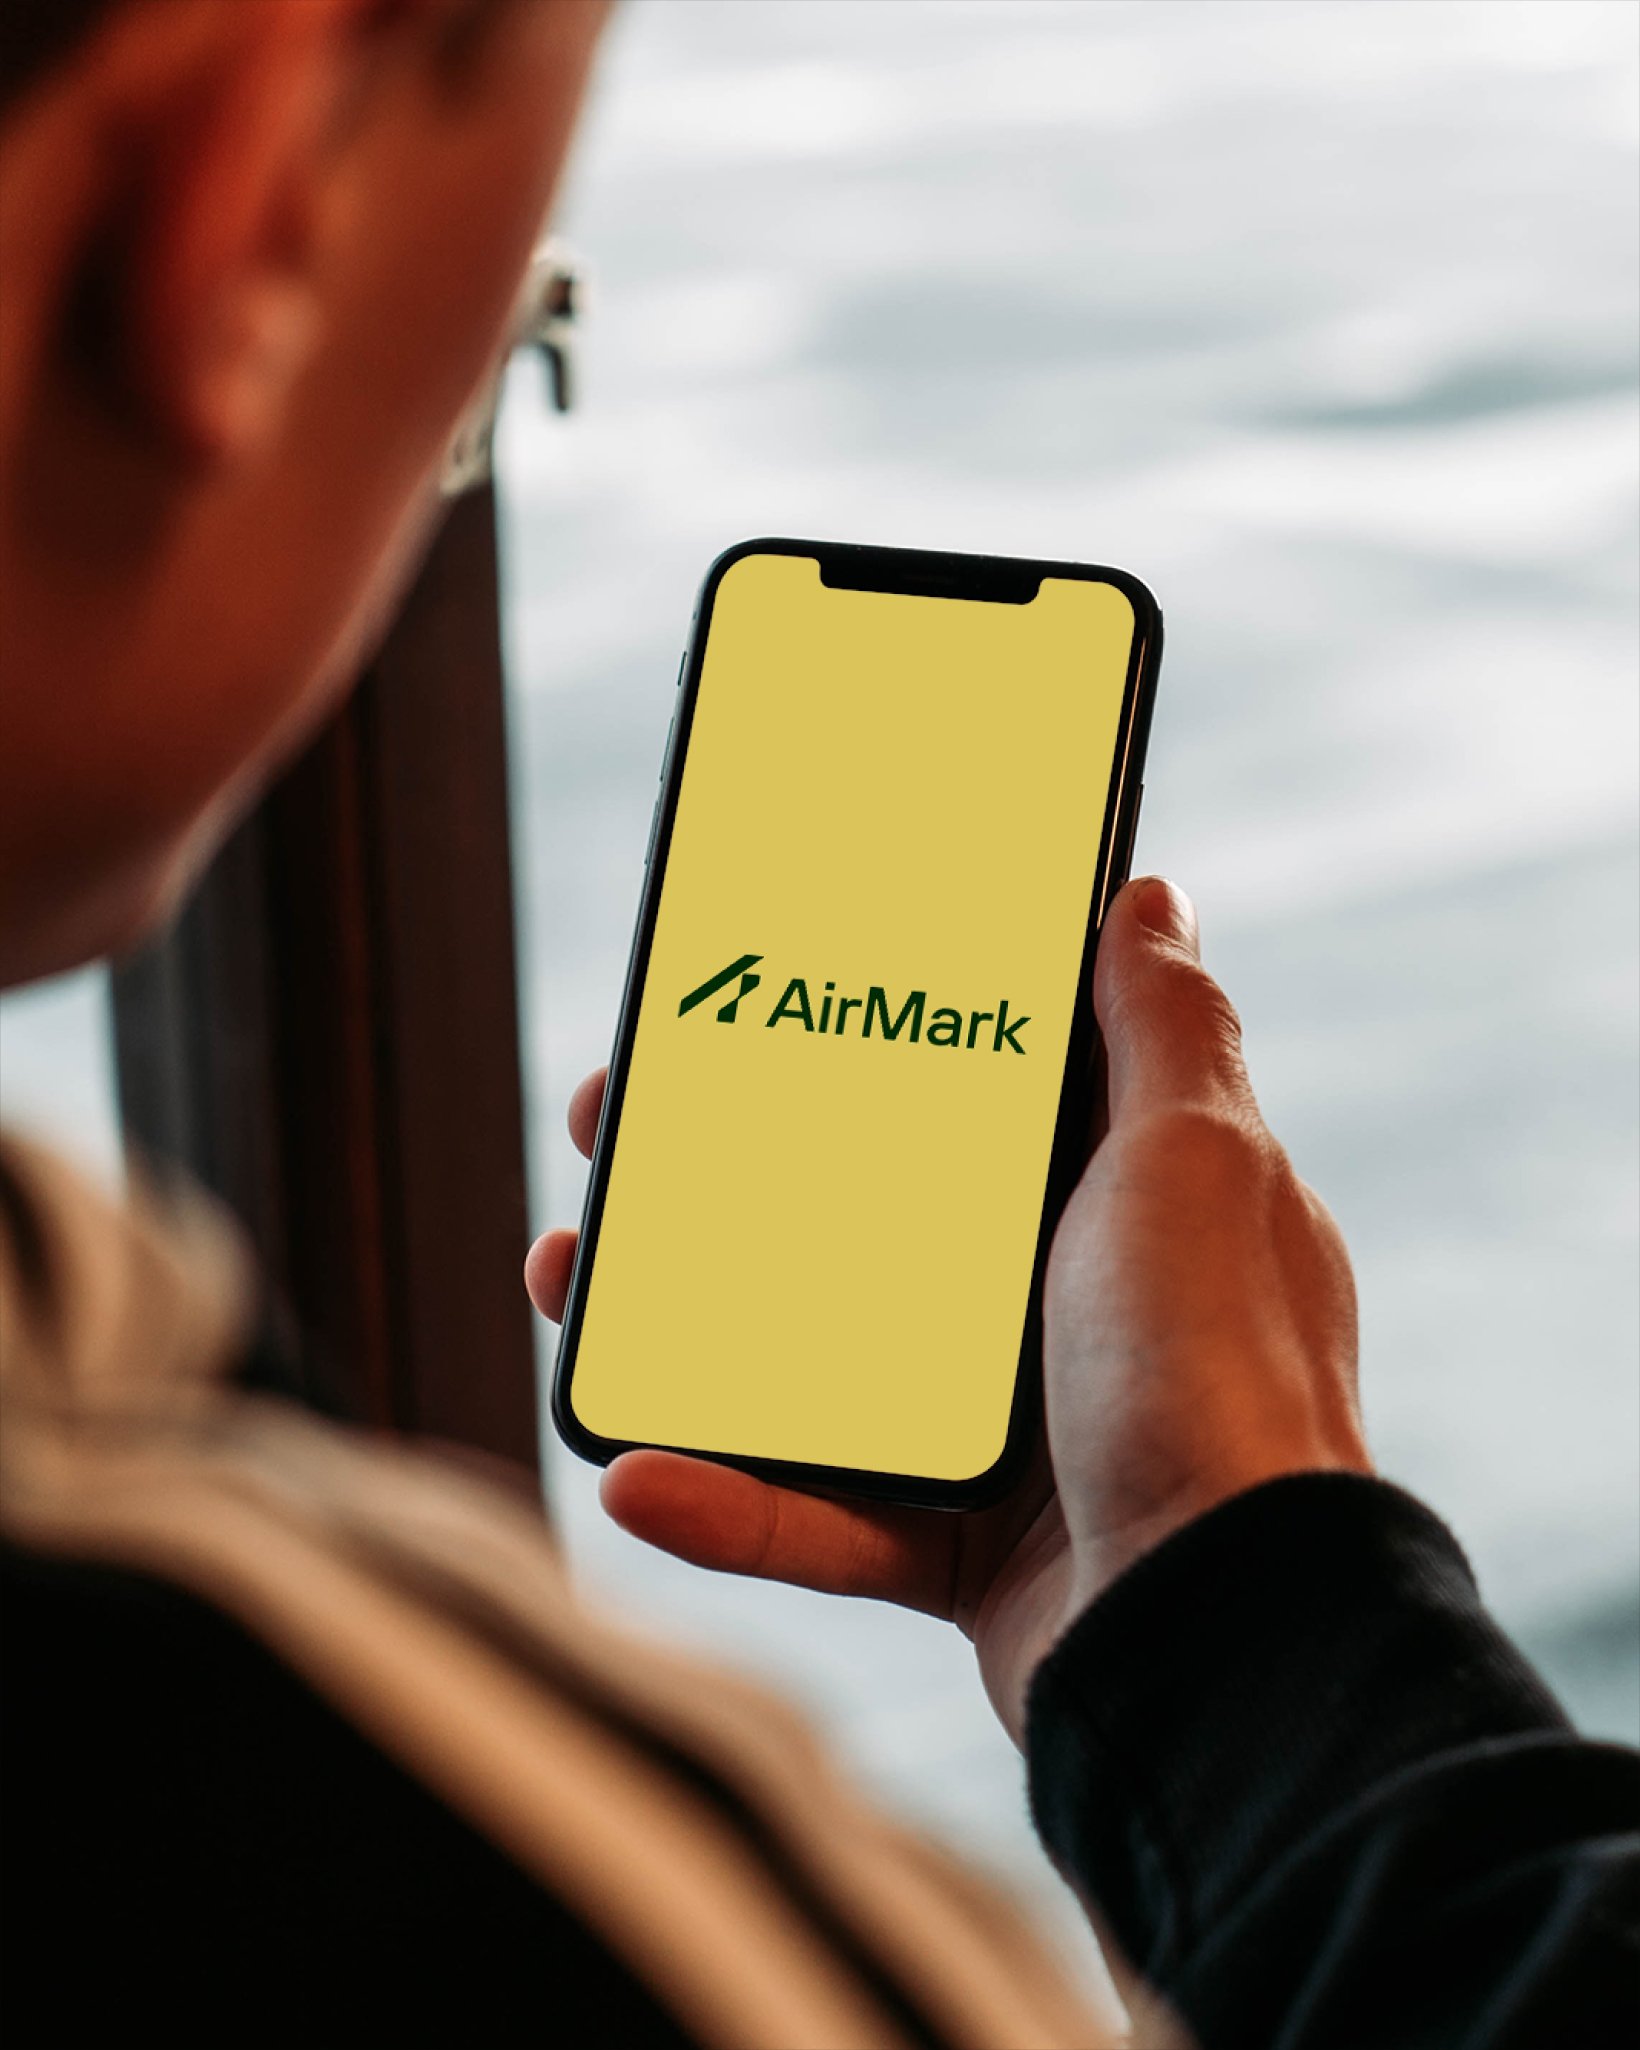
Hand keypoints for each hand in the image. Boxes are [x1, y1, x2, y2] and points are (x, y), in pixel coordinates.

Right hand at [526, 878, 1370, 1742]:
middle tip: (622, 1134)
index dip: (857, 1046)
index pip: (967, 1097)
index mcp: (1116, 1201)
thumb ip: (1167, 1028)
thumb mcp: (1198, 1158)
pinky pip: (821, 1520)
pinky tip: (637, 1476)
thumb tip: (1150, 900)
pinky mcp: (962, 1549)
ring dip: (688, 1328)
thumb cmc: (1223, 1372)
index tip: (757, 1009)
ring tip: (574, 1281)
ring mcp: (1012, 1429)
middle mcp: (1065, 1305)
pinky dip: (729, 1503)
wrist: (1226, 1625)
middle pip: (864, 1221)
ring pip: (815, 1359)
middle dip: (731, 1177)